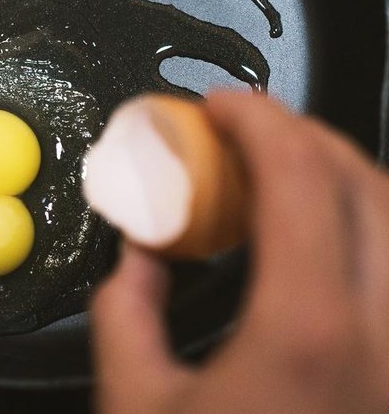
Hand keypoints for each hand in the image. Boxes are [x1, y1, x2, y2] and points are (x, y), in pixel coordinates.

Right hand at [92, 92, 388, 412]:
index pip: (300, 177)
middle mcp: (382, 337)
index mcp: (306, 331)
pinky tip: (314, 240)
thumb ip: (126, 313)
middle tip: (246, 130)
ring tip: (280, 173)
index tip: (218, 105)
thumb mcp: (136, 404)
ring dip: (340, 175)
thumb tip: (139, 257)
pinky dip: (358, 225)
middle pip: (366, 184)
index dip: (257, 119)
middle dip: (304, 133)